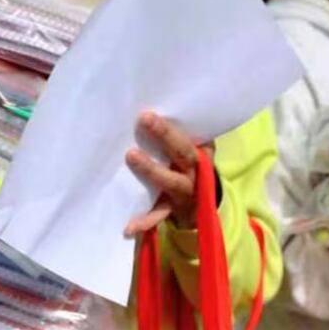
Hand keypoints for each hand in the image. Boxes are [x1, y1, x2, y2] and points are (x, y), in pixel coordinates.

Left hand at [125, 111, 211, 234]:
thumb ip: (177, 131)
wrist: (199, 200)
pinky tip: (128, 227)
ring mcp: (184, 190)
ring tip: (131, 156)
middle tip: (144, 119)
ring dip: (152, 170)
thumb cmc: (185, 164)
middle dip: (165, 135)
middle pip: (183, 151)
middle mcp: (195, 169)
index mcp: (200, 149)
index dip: (171, 125)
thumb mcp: (189, 147)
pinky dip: (145, 221)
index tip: (147, 113)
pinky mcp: (172, 208)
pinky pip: (159, 214)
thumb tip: (146, 102)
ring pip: (171, 181)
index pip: (189, 133)